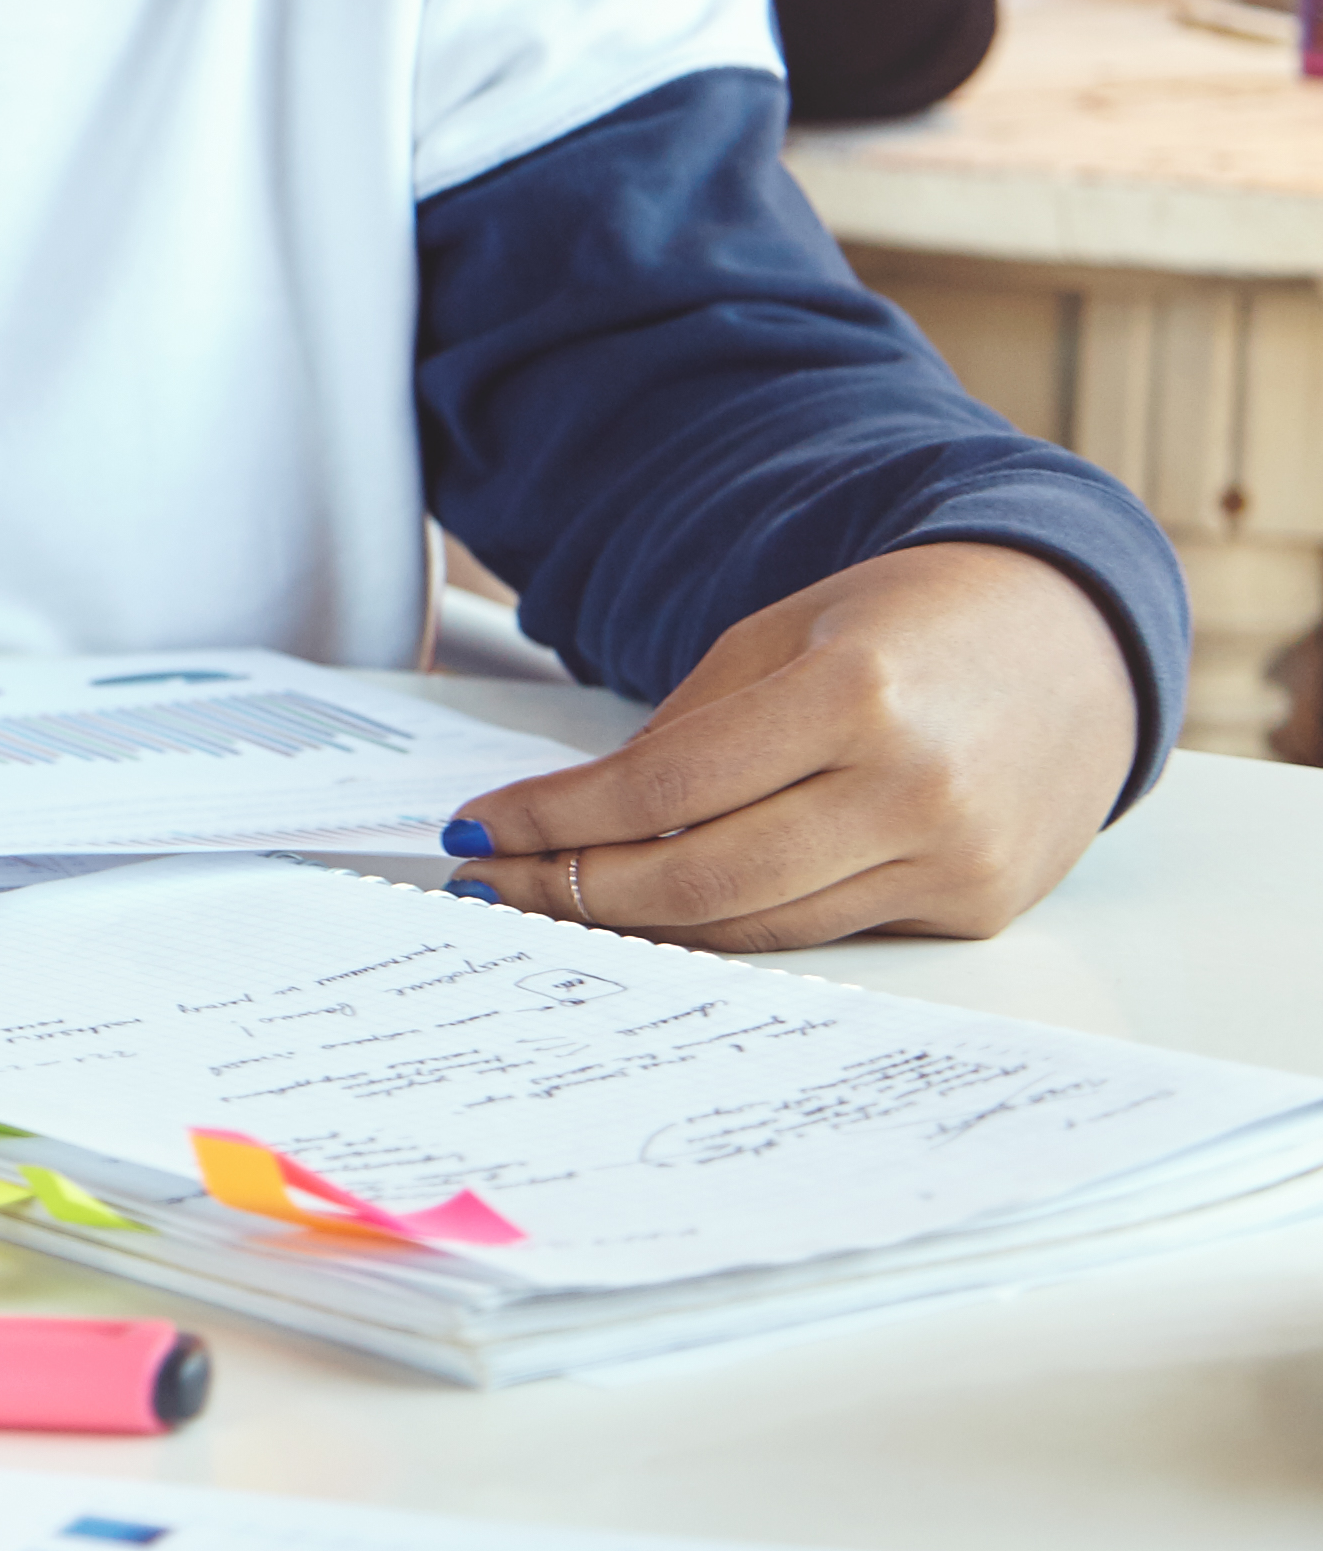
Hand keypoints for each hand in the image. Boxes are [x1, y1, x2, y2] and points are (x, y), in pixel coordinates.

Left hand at [438, 543, 1136, 949]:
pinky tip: (663, 913)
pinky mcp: (975, 906)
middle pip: (703, 878)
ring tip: (554, 903)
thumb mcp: (780, 634)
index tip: (477, 826)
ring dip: (640, 923)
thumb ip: (686, 728)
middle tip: (493, 882)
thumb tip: (579, 815)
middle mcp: (912, 789)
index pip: (665, 789)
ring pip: (757, 923)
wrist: (1072, 636)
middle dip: (576, 889)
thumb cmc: (911, 621)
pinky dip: (732, 925)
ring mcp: (952, 859)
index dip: (556, 819)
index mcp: (854, 697)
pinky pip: (822, 929)